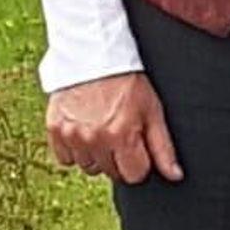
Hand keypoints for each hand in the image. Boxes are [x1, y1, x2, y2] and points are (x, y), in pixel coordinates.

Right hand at [45, 73, 182, 185]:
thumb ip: (163, 147)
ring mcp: (71, 135)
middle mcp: (93, 139)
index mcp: (120, 136)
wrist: (94, 54)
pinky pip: (65, 158)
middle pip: (110, 172)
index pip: (134, 175)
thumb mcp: (152, 110)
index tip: (137, 143)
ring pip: (87, 166)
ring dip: (96, 154)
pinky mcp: (54, 129)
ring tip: (101, 128)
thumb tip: (175, 175)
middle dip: (118, 157)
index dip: (140, 161)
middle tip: (119, 131)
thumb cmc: (128, 82)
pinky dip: (75, 149)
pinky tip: (84, 129)